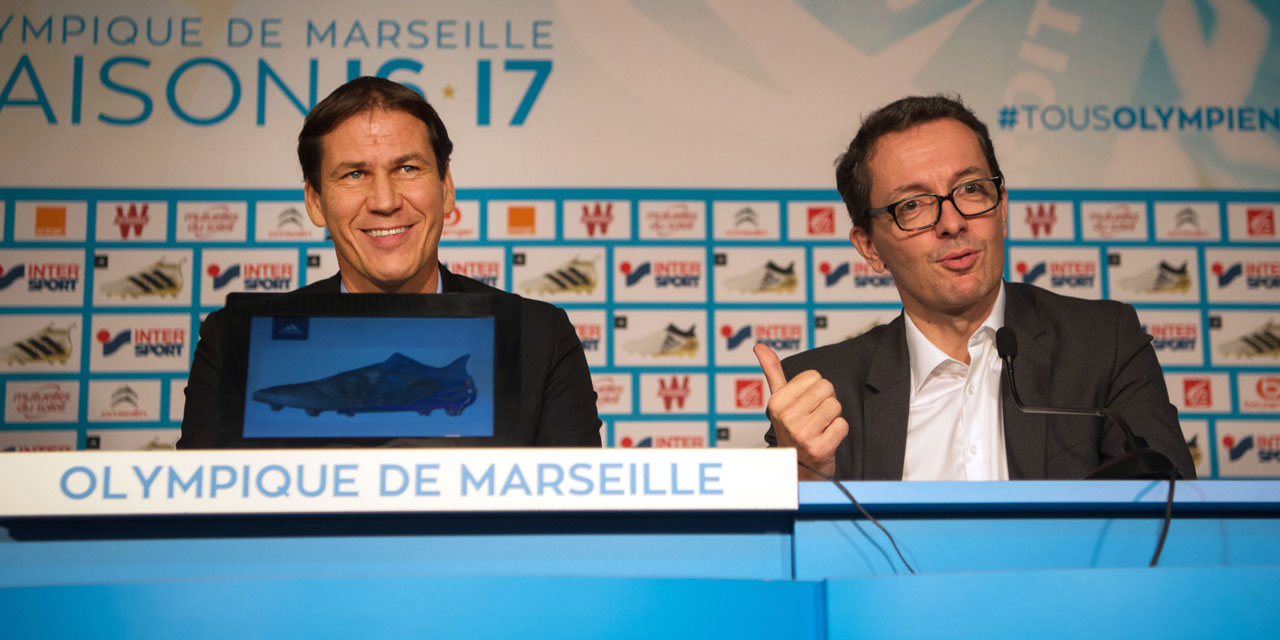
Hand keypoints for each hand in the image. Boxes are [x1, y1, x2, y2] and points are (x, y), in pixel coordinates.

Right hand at [753, 343, 847, 479]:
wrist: (797, 466)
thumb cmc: (791, 429)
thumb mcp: (779, 400)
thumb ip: (772, 371)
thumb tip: (759, 346)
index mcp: (777, 402)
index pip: (814, 376)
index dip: (815, 389)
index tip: (806, 405)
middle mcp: (787, 417)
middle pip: (827, 388)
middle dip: (825, 401)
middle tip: (815, 417)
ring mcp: (802, 434)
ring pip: (836, 405)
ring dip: (833, 417)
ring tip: (820, 428)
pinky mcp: (819, 448)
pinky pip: (843, 425)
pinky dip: (839, 432)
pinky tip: (826, 439)